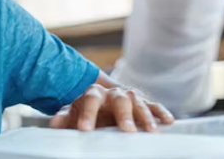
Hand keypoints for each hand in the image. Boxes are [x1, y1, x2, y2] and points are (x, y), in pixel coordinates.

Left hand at [49, 84, 173, 132]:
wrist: (100, 97)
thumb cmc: (86, 108)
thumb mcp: (73, 111)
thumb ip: (65, 116)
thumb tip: (55, 124)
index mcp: (93, 93)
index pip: (90, 100)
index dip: (87, 115)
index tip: (84, 130)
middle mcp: (112, 93)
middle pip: (119, 99)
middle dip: (124, 115)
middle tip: (127, 130)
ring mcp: (129, 97)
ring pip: (138, 102)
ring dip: (145, 115)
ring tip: (150, 130)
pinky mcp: (142, 103)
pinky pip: (154, 106)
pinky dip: (161, 112)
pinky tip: (168, 121)